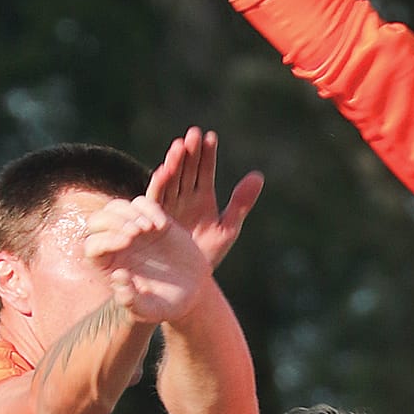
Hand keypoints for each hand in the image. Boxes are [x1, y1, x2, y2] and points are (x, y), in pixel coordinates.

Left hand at [81, 194, 212, 323]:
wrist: (192, 292)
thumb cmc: (166, 304)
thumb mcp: (150, 310)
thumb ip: (131, 301)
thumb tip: (117, 276)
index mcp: (108, 265)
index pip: (93, 245)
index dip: (105, 240)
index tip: (128, 243)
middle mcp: (115, 245)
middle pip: (97, 221)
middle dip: (114, 221)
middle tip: (137, 233)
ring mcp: (133, 230)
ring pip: (116, 207)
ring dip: (130, 213)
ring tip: (149, 229)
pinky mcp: (152, 220)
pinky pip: (141, 203)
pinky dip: (149, 208)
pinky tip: (161, 226)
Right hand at [147, 126, 263, 273]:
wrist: (190, 280)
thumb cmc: (209, 254)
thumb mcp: (228, 228)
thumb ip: (241, 203)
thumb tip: (258, 175)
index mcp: (202, 196)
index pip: (205, 170)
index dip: (207, 154)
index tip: (210, 137)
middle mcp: (184, 197)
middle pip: (187, 170)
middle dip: (190, 153)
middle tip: (193, 134)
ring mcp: (169, 206)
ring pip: (171, 180)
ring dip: (174, 163)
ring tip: (179, 147)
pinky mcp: (156, 218)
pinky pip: (156, 199)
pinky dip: (159, 185)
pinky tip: (164, 171)